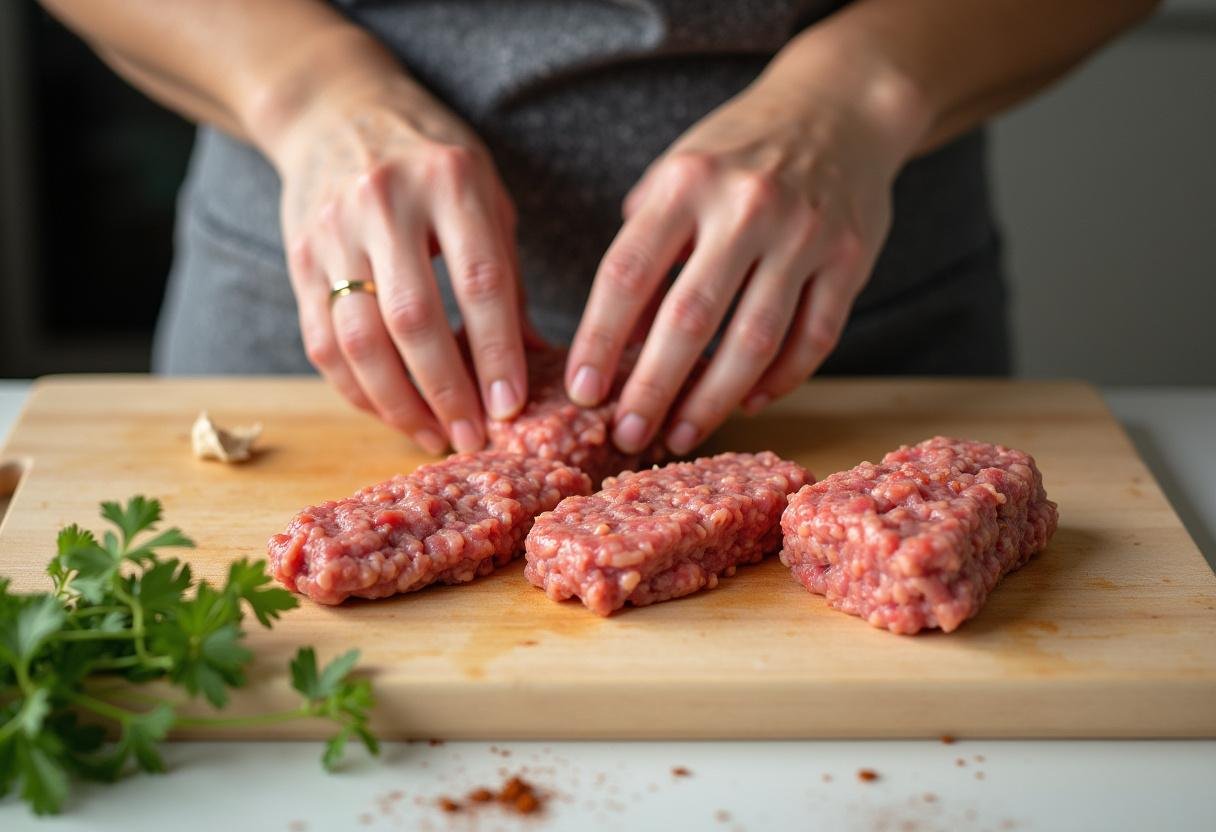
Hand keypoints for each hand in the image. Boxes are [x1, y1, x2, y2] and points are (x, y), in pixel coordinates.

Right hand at [271, 72, 527, 453]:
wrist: (336, 110)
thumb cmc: (433, 163)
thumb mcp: (488, 195)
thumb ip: (507, 274)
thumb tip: (536, 362)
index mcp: (450, 181)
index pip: (480, 280)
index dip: (497, 351)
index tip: (511, 407)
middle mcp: (385, 203)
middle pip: (413, 318)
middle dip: (446, 390)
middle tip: (473, 437)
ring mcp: (333, 230)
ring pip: (358, 340)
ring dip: (398, 402)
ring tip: (434, 435)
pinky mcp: (298, 258)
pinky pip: (322, 342)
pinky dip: (357, 389)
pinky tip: (390, 411)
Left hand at [565, 37, 924, 454]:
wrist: (841, 107)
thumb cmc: (740, 151)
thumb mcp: (678, 172)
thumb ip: (645, 245)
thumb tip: (618, 339)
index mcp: (687, 182)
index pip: (628, 273)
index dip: (599, 340)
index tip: (583, 392)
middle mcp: (746, 206)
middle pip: (689, 318)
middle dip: (652, 388)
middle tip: (627, 436)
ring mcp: (804, 234)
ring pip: (754, 340)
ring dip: (712, 400)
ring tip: (681, 435)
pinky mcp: (851, 259)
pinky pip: (814, 339)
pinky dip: (779, 380)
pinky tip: (747, 403)